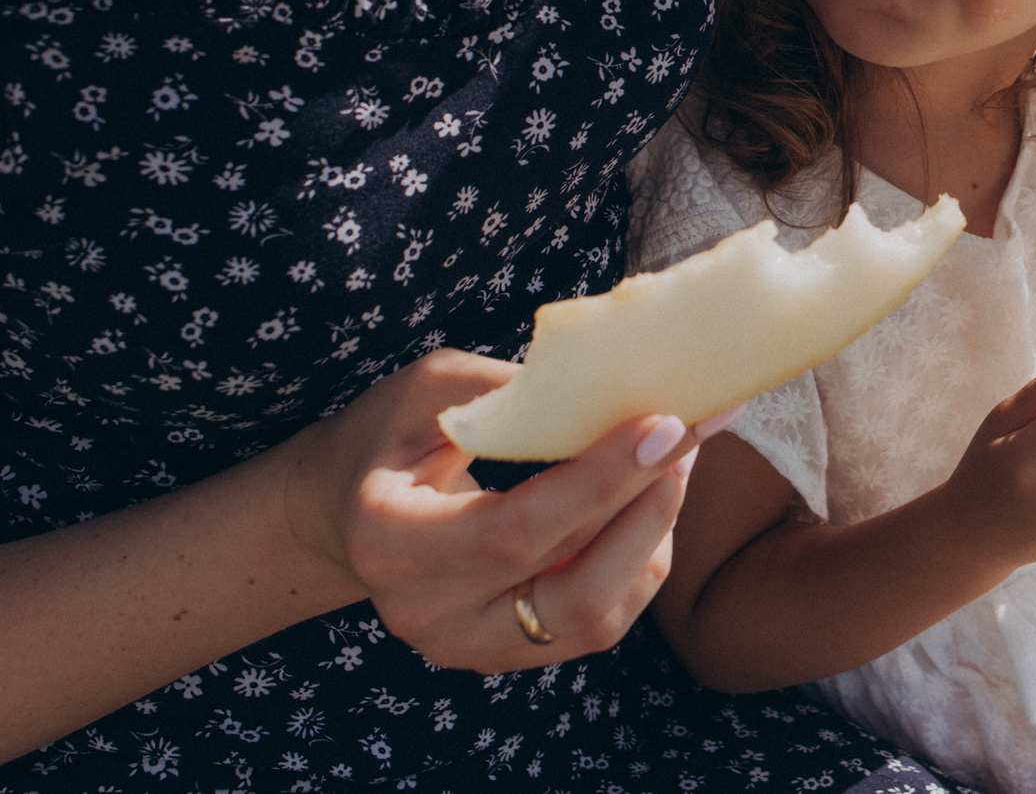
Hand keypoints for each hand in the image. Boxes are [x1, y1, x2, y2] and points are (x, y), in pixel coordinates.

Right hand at [284, 349, 717, 672]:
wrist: (342, 515)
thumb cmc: (385, 438)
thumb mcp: (425, 390)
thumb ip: (507, 391)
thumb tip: (613, 381)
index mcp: (391, 543)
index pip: (515, 530)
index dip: (600, 481)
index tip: (665, 424)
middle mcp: (427, 616)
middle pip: (571, 587)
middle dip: (648, 507)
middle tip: (693, 431)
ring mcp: (468, 647)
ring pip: (597, 615)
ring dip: (655, 534)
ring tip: (679, 457)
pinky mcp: (506, 654)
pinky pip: (596, 621)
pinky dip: (639, 560)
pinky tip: (652, 498)